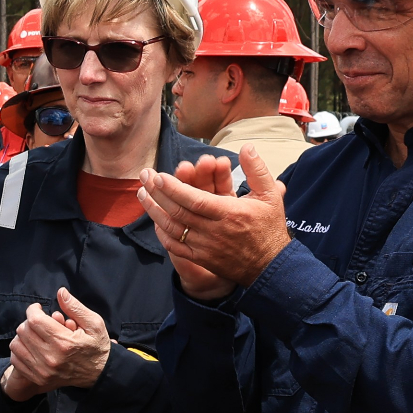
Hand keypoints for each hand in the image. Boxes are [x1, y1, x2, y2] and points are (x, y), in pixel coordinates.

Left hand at [8, 288, 111, 394]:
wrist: (100, 374)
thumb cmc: (97, 346)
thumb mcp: (94, 324)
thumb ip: (75, 307)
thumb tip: (60, 292)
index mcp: (64, 342)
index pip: (34, 320)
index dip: (33, 310)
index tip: (38, 309)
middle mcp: (50, 357)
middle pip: (23, 331)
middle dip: (29, 321)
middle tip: (40, 322)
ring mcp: (42, 370)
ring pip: (16, 345)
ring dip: (23, 336)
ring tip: (35, 334)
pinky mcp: (38, 378)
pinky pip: (16, 360)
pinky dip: (20, 351)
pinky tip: (31, 347)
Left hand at [138, 147, 290, 298]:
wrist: (271, 266)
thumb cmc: (269, 227)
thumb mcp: (270, 196)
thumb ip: (257, 170)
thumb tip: (247, 147)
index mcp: (230, 213)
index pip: (194, 200)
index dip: (174, 188)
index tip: (159, 176)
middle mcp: (213, 231)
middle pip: (178, 211)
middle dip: (158, 193)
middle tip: (144, 176)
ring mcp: (204, 246)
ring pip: (172, 228)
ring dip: (154, 210)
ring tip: (142, 193)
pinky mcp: (200, 258)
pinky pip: (175, 246)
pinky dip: (162, 233)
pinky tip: (154, 219)